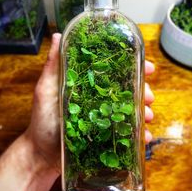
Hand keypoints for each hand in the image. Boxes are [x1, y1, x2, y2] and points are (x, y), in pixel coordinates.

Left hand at [26, 33, 154, 171]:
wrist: (42, 155)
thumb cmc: (42, 121)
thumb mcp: (46, 90)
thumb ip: (53, 66)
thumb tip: (58, 35)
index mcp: (89, 86)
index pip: (115, 72)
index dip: (133, 67)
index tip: (148, 67)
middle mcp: (100, 101)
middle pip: (128, 92)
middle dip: (144, 92)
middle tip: (149, 97)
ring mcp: (105, 120)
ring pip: (132, 112)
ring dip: (145, 112)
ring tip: (148, 117)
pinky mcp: (107, 139)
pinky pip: (128, 135)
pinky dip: (140, 135)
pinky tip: (145, 136)